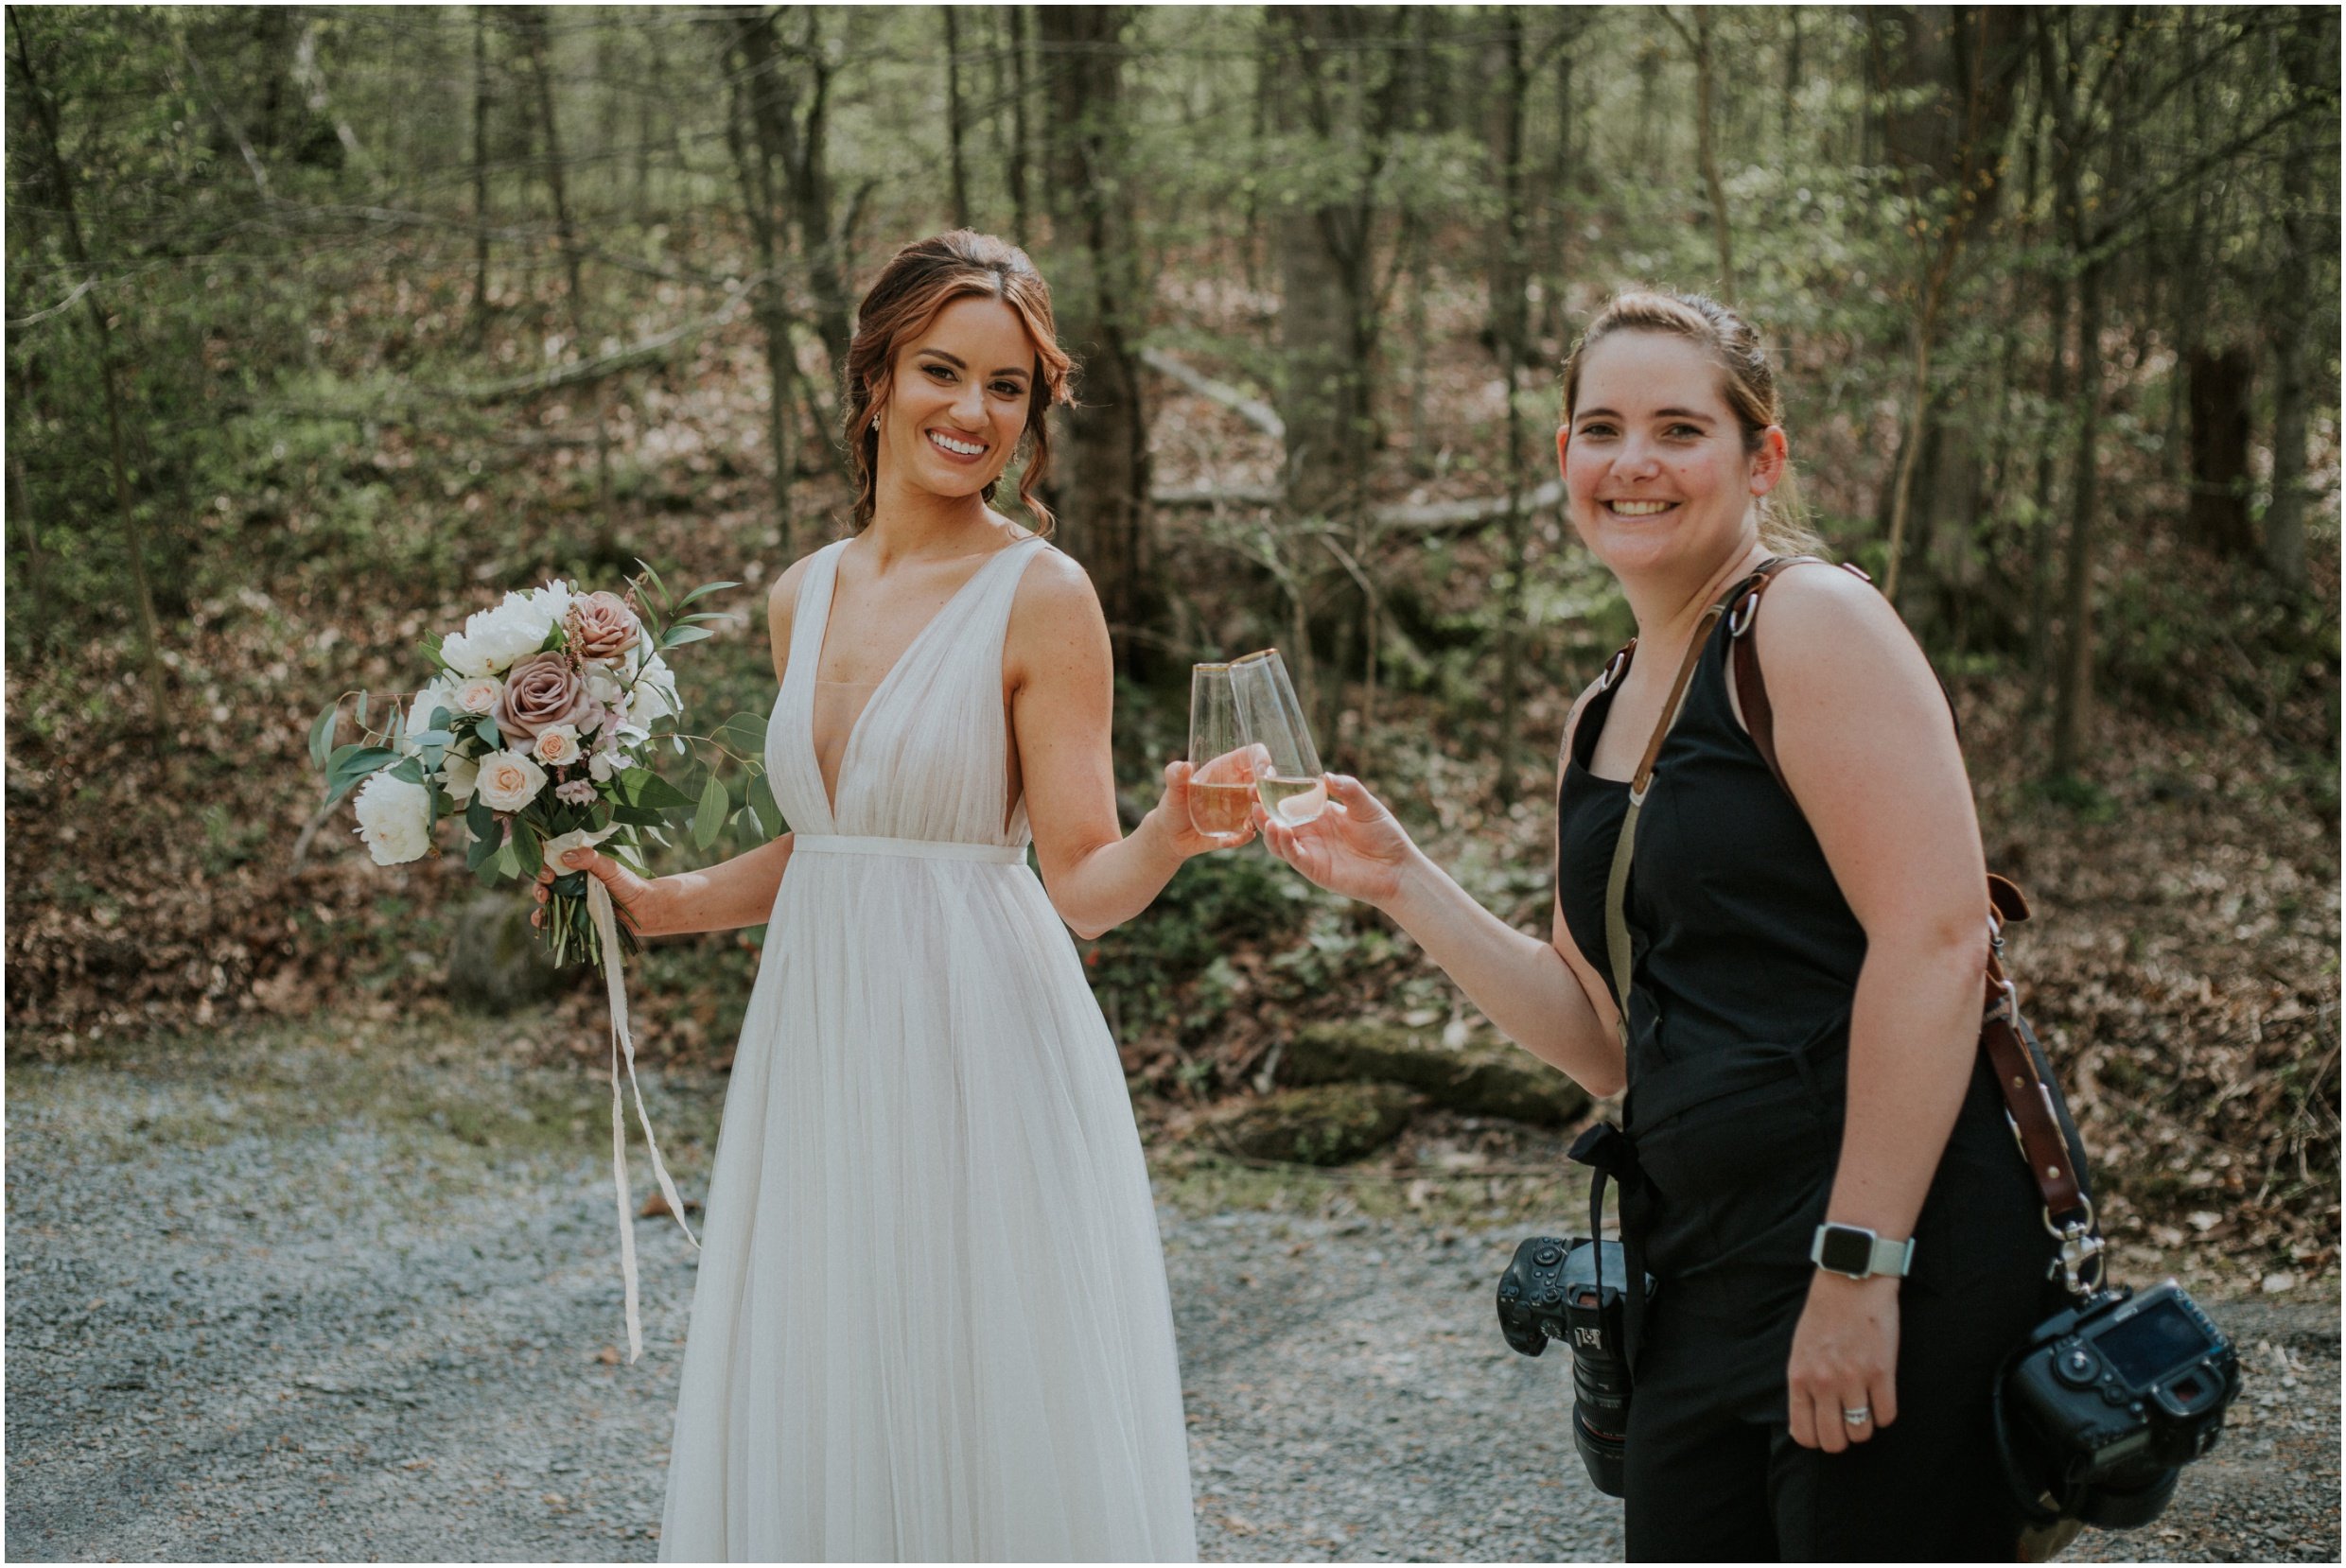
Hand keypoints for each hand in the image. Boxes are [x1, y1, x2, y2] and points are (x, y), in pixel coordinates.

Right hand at [533, 847, 665, 938]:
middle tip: (548, 879)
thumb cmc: (629, 884)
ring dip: (538, 897)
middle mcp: (570, 882)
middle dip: (540, 878)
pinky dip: (542, 920)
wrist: (644, 909)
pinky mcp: (572, 920)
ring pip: (545, 898)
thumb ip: (591, 859)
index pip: (552, 858)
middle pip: (545, 878)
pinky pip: (552, 920)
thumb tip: (565, 856)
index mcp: (577, 866)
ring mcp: (570, 901)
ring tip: (543, 897)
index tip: (545, 860)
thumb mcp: (611, 867)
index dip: (543, 858)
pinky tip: (540, 918)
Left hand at [1147, 758, 1260, 858]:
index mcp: (1225, 770)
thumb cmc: (1172, 806)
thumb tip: (1184, 766)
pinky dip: (1243, 837)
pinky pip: (1248, 834)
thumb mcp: (1173, 789)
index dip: (1261, 757)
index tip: (1262, 769)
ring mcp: (1240, 810)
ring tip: (1246, 824)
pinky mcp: (1237, 831)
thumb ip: (1175, 775)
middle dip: (1266, 787)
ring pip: (1263, 808)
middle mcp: (1238, 787)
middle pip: (1265, 780)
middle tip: (1254, 796)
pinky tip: (1228, 840)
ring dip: (1260, 814)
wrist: (1169, 836)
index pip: (1251, 754)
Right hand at [1254, 773, 1417, 908]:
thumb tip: (1325, 775)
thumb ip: (1347, 789)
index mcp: (1320, 815)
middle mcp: (1311, 833)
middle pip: (1278, 821)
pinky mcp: (1314, 869)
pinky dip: (1284, 844)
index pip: (1292, 801)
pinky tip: (1282, 830)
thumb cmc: (1385, 836)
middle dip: (1263, 809)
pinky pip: (1293, 856)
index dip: (1276, 791)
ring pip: (1278, 841)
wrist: (1398, 868)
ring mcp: (1311, 852)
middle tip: (1252, 794)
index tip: (1264, 775)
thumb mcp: (1366, 806)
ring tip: (1261, 813)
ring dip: (1267, 828)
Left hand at [1784, 1271, 1900, 1451]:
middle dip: (1842, 1440)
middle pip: (1834, 1441)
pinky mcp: (1882, 1372)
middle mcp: (1824, 1382)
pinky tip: (1881, 1399)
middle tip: (1847, 1425)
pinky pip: (1887, 1415)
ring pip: (1862, 1432)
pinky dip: (1885, 1414)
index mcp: (1800, 1377)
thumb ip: (1802, 1386)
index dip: (1817, 1440)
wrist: (1850, 1282)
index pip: (1804, 1434)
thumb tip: (1803, 1424)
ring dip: (1865, 1427)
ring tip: (1865, 1409)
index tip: (1825, 1431)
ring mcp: (1853, 1379)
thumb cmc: (1823, 1315)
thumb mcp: (1800, 1350)